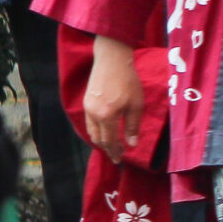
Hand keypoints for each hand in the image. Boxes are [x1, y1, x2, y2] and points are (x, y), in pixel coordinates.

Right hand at [85, 36, 142, 162]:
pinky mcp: (86, 102)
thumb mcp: (136, 104)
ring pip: (91, 131)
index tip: (120, 159)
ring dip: (100, 140)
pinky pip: (89, 122)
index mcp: (106, 116)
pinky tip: (104, 130)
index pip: (109, 141)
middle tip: (116, 155)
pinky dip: (96, 130)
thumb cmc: (128, 82)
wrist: (112, 61)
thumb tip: (132, 145)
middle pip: (97, 138)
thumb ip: (133, 126)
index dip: (114, 151)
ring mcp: (87, 108)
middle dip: (107, 148)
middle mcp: (93, 114)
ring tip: (111, 145)